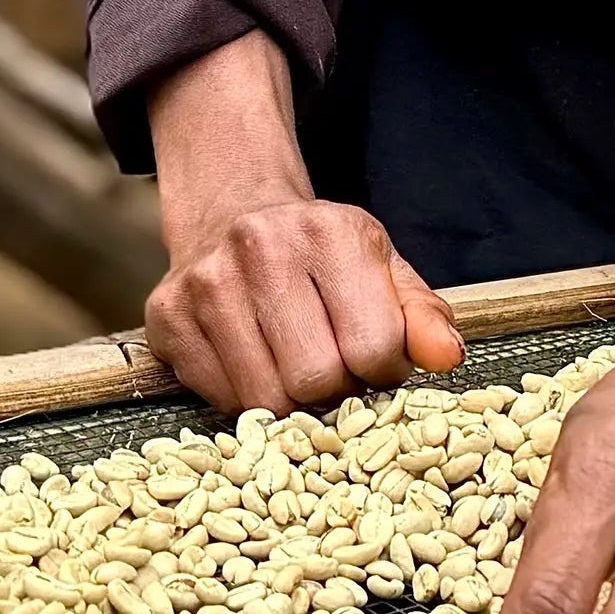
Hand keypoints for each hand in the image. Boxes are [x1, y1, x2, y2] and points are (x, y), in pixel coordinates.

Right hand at [144, 33, 464, 413]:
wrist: (233, 211)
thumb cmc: (320, 253)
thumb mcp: (381, 267)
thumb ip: (421, 315)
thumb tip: (449, 359)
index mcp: (330, 231)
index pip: (375, 346)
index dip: (383, 370)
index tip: (375, 359)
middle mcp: (261, 247)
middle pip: (316, 378)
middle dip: (335, 391)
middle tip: (333, 370)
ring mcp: (206, 281)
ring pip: (264, 399)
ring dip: (290, 402)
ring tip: (295, 367)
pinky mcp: (166, 317)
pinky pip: (219, 399)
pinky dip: (244, 398)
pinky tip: (254, 362)